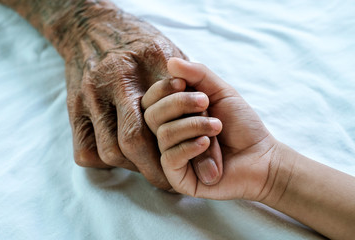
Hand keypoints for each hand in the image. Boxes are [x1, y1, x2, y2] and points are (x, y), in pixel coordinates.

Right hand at [64, 6, 187, 189]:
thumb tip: (204, 107)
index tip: (189, 162)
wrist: (90, 27)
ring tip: (148, 165)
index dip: (172, 150)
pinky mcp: (72, 111)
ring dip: (130, 166)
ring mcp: (84, 101)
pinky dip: (105, 162)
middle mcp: (104, 89)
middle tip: (169, 179)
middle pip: (127, 144)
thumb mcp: (165, 49)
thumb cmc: (135, 39)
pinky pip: (83, 151)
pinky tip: (122, 156)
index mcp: (130, 73)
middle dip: (152, 168)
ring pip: (105, 153)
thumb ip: (183, 76)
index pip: (150, 124)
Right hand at [143, 58, 280, 199]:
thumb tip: (170, 61)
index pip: (151, 99)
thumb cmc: (241, 124)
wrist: (261, 156)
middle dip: (179, 104)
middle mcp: (169, 134)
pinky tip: (206, 143)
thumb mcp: (221, 92)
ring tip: (216, 127)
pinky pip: (170, 158)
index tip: (183, 83)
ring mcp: (172, 157)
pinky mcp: (179, 177)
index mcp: (175, 115)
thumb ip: (198, 75)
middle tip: (206, 103)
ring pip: (163, 134)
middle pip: (152, 115)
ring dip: (193, 125)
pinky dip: (189, 147)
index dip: (162, 89)